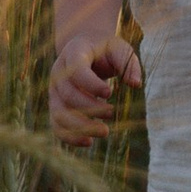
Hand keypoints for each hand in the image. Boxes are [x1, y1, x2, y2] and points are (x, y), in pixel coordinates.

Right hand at [51, 29, 142, 143]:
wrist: (85, 49)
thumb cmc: (105, 50)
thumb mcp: (119, 49)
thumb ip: (128, 64)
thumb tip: (135, 84)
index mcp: (73, 53)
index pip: (76, 71)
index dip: (91, 84)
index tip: (110, 93)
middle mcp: (58, 73)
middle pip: (67, 94)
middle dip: (90, 107)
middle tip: (111, 113)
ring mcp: (54, 91)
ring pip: (59, 113)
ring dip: (80, 127)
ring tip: (104, 132)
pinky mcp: (56, 106)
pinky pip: (56, 125)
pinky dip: (70, 137)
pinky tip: (89, 142)